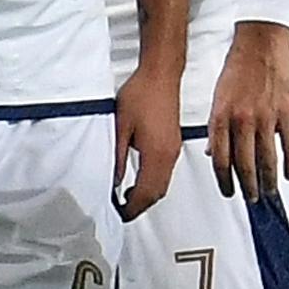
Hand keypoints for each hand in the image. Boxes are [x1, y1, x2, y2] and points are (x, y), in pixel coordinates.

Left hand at [114, 58, 183, 219]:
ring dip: (148, 195)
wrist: (160, 74)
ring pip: (163, 184)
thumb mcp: (120, 127)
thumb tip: (115, 180)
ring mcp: (173, 149)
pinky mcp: (173, 142)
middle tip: (122, 211)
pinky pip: (166, 172)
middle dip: (141, 206)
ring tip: (128, 198)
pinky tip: (140, 179)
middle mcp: (168, 154)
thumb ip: (118, 157)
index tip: (120, 214)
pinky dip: (154, 182)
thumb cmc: (141, 94)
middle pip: (158, 192)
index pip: (146, 192)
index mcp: (156, 153)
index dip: (132, 208)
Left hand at [206, 21, 288, 200]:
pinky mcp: (285, 112)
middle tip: (251, 198)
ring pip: (267, 160)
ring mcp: (265, 118)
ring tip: (269, 191)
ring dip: (268, 181)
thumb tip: (213, 152)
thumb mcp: (217, 95)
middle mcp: (241, 121)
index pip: (220, 160)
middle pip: (244, 166)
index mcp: (221, 117)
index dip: (224, 181)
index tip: (228, 191)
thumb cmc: (238, 64)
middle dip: (248, 187)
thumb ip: (216, 126)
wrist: (260, 40)